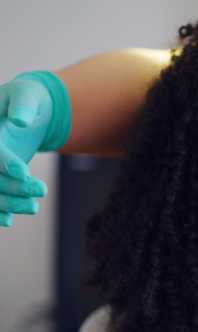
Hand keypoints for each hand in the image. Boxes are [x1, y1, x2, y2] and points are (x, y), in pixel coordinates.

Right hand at [0, 72, 70, 226]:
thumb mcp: (28, 94)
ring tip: (34, 207)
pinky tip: (9, 220)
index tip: (25, 173)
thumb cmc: (28, 97)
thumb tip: (21, 119)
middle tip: (41, 190)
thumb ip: (23, 104)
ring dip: (8, 202)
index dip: (5, 162)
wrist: (26, 108)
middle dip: (12, 187)